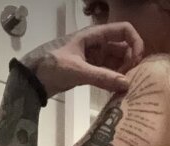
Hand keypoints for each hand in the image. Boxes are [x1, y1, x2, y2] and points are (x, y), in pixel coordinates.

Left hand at [21, 23, 145, 98]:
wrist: (33, 79)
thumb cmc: (51, 66)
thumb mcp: (77, 71)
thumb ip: (102, 77)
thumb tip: (126, 84)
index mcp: (94, 35)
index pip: (123, 30)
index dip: (135, 42)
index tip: (136, 61)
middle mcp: (97, 44)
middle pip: (123, 47)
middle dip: (130, 61)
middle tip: (130, 80)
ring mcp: (94, 58)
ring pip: (117, 62)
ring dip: (123, 73)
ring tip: (124, 88)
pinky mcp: (90, 71)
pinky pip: (108, 73)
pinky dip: (114, 81)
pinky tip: (116, 92)